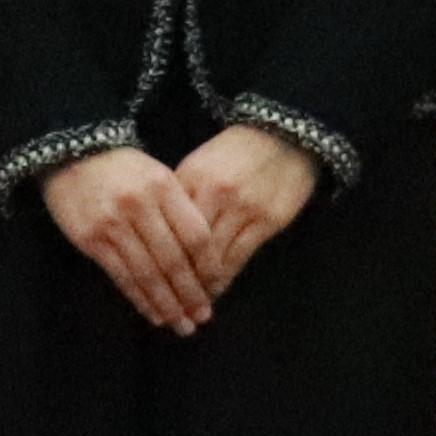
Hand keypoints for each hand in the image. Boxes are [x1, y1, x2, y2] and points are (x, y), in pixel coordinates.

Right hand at [40, 146, 222, 335]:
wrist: (71, 155)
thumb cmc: (122, 168)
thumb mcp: (157, 175)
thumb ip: (178, 208)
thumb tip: (202, 258)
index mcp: (164, 187)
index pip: (195, 235)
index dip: (208, 267)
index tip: (216, 288)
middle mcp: (140, 206)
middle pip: (173, 260)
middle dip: (190, 294)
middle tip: (202, 318)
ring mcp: (113, 224)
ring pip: (147, 274)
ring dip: (167, 304)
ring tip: (181, 324)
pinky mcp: (91, 240)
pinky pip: (122, 277)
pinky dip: (140, 299)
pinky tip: (154, 314)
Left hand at [170, 123, 321, 287]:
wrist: (284, 136)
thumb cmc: (235, 152)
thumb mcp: (201, 164)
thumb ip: (181, 195)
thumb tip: (161, 233)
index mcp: (192, 177)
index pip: (168, 225)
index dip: (158, 255)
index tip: (152, 276)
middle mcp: (215, 193)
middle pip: (188, 246)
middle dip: (178, 278)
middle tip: (172, 298)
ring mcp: (243, 208)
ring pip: (214, 257)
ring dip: (202, 284)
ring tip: (194, 300)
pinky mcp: (268, 220)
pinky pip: (240, 257)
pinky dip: (225, 277)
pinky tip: (217, 288)